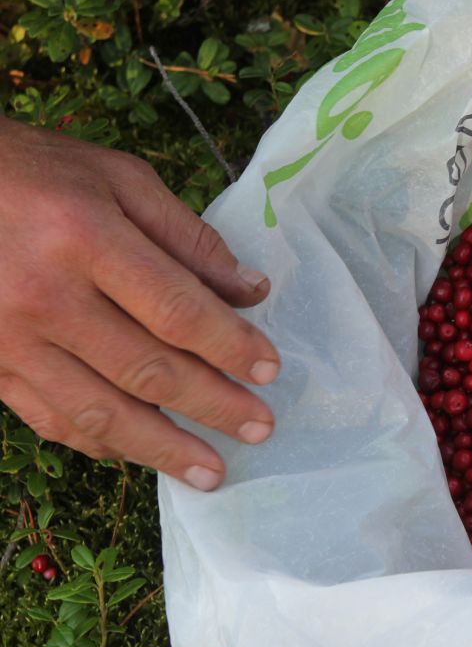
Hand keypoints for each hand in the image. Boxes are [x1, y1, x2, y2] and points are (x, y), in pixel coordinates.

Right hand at [0, 117, 279, 490]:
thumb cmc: (35, 175)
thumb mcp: (118, 178)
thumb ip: (188, 237)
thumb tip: (251, 291)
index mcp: (86, 238)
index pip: (177, 310)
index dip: (230, 346)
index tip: (270, 370)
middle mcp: (45, 297)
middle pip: (148, 370)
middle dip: (213, 405)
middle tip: (260, 428)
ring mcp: (9, 339)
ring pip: (100, 412)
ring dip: (163, 448)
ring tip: (211, 471)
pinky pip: (51, 419)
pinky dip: (100, 443)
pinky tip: (140, 453)